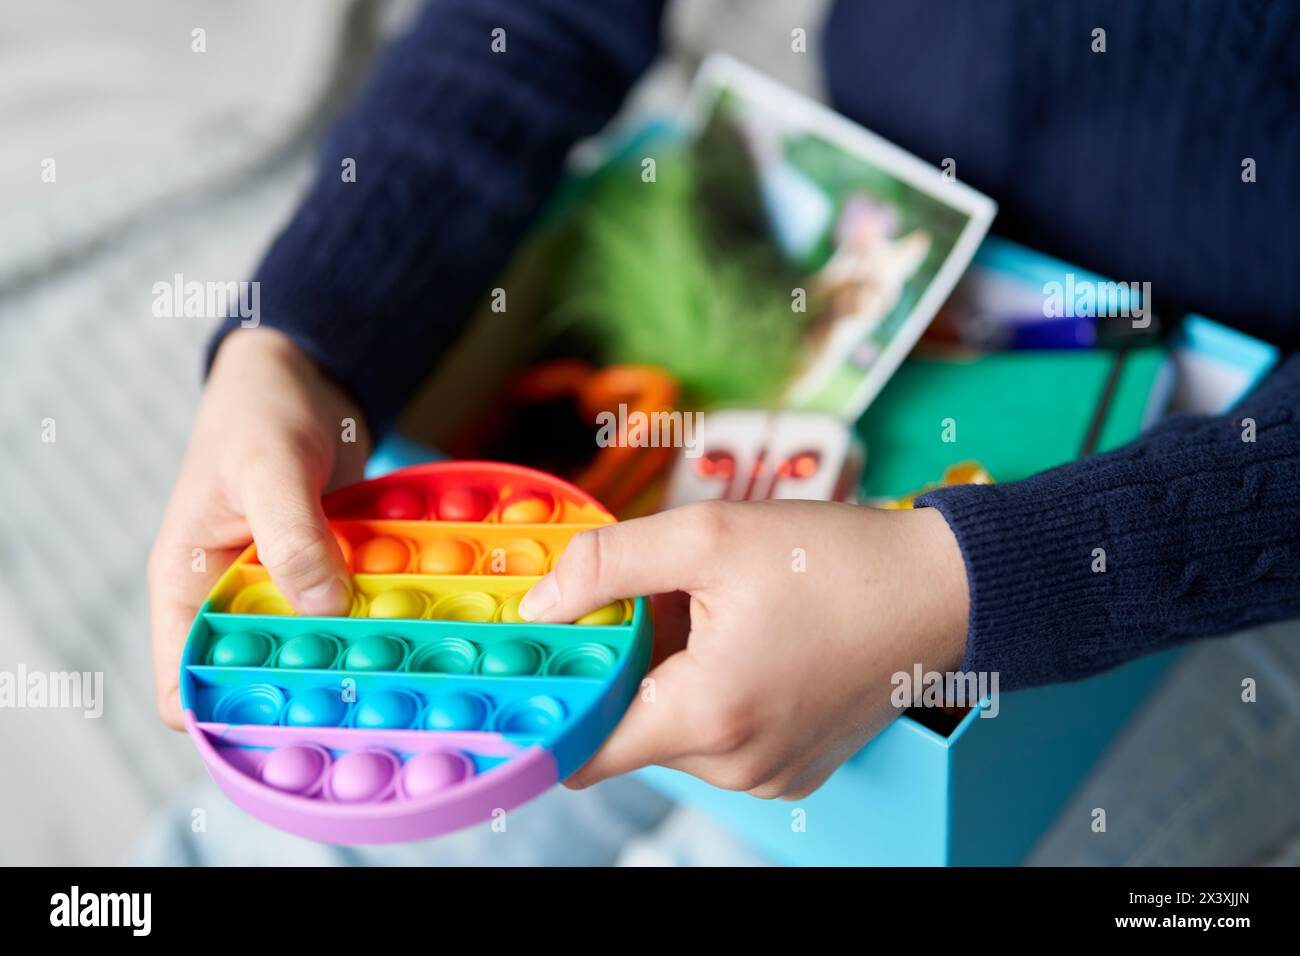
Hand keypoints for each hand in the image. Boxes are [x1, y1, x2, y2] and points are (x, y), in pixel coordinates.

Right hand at [147, 329, 370, 728]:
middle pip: (260, 678)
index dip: (223, 713)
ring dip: (358, 654)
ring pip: (315, 648)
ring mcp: (286, 589)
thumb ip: (293, 535)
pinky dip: (383, 615)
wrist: (303, 376)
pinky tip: (426, 620)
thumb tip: (324, 607)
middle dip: (310, 689)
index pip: (181, 686)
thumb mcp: (270, 465)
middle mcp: (233, 600)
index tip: (291, 719)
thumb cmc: (261, 411)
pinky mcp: (330, 572)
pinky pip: (355, 610)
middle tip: (373, 695)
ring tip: (410, 664)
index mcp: (188, 586)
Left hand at [518, 499, 968, 798]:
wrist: (944, 593)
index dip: (558, 700)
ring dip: (674, 675)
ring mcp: (767, 775)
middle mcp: (736, 765)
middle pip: (631, 729)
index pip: (585, 749)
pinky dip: (715, 692)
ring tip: (720, 615)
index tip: (551, 657)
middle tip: (661, 601)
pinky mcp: (792, 769)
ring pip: (676, 730)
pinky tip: (750, 641)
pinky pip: (721, 737)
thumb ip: (609, 566)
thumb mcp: (709, 535)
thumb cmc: (837, 562)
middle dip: (629, 665)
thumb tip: (542, 604)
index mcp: (709, 715)